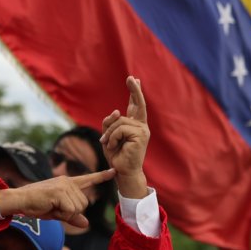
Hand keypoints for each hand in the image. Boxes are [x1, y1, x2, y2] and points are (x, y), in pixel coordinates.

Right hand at [0, 170, 116, 228]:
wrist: (20, 200)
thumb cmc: (36, 205)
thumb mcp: (57, 213)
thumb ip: (72, 217)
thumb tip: (86, 223)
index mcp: (67, 183)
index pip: (88, 180)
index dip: (102, 176)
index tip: (114, 171)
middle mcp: (67, 181)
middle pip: (84, 204)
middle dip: (71, 212)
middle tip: (54, 208)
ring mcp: (64, 185)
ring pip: (78, 208)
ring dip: (65, 213)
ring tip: (51, 206)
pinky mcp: (59, 191)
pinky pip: (70, 210)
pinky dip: (61, 214)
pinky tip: (50, 207)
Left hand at [101, 76, 149, 198]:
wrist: (123, 171)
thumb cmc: (116, 155)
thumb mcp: (108, 136)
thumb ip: (110, 123)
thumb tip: (117, 111)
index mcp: (135, 125)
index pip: (135, 106)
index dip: (134, 92)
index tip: (134, 79)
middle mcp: (141, 126)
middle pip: (138, 104)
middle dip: (134, 90)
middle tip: (131, 77)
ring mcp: (142, 130)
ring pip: (119, 121)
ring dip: (109, 134)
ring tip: (109, 144)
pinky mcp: (140, 135)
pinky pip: (119, 129)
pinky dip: (111, 138)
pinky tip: (113, 146)